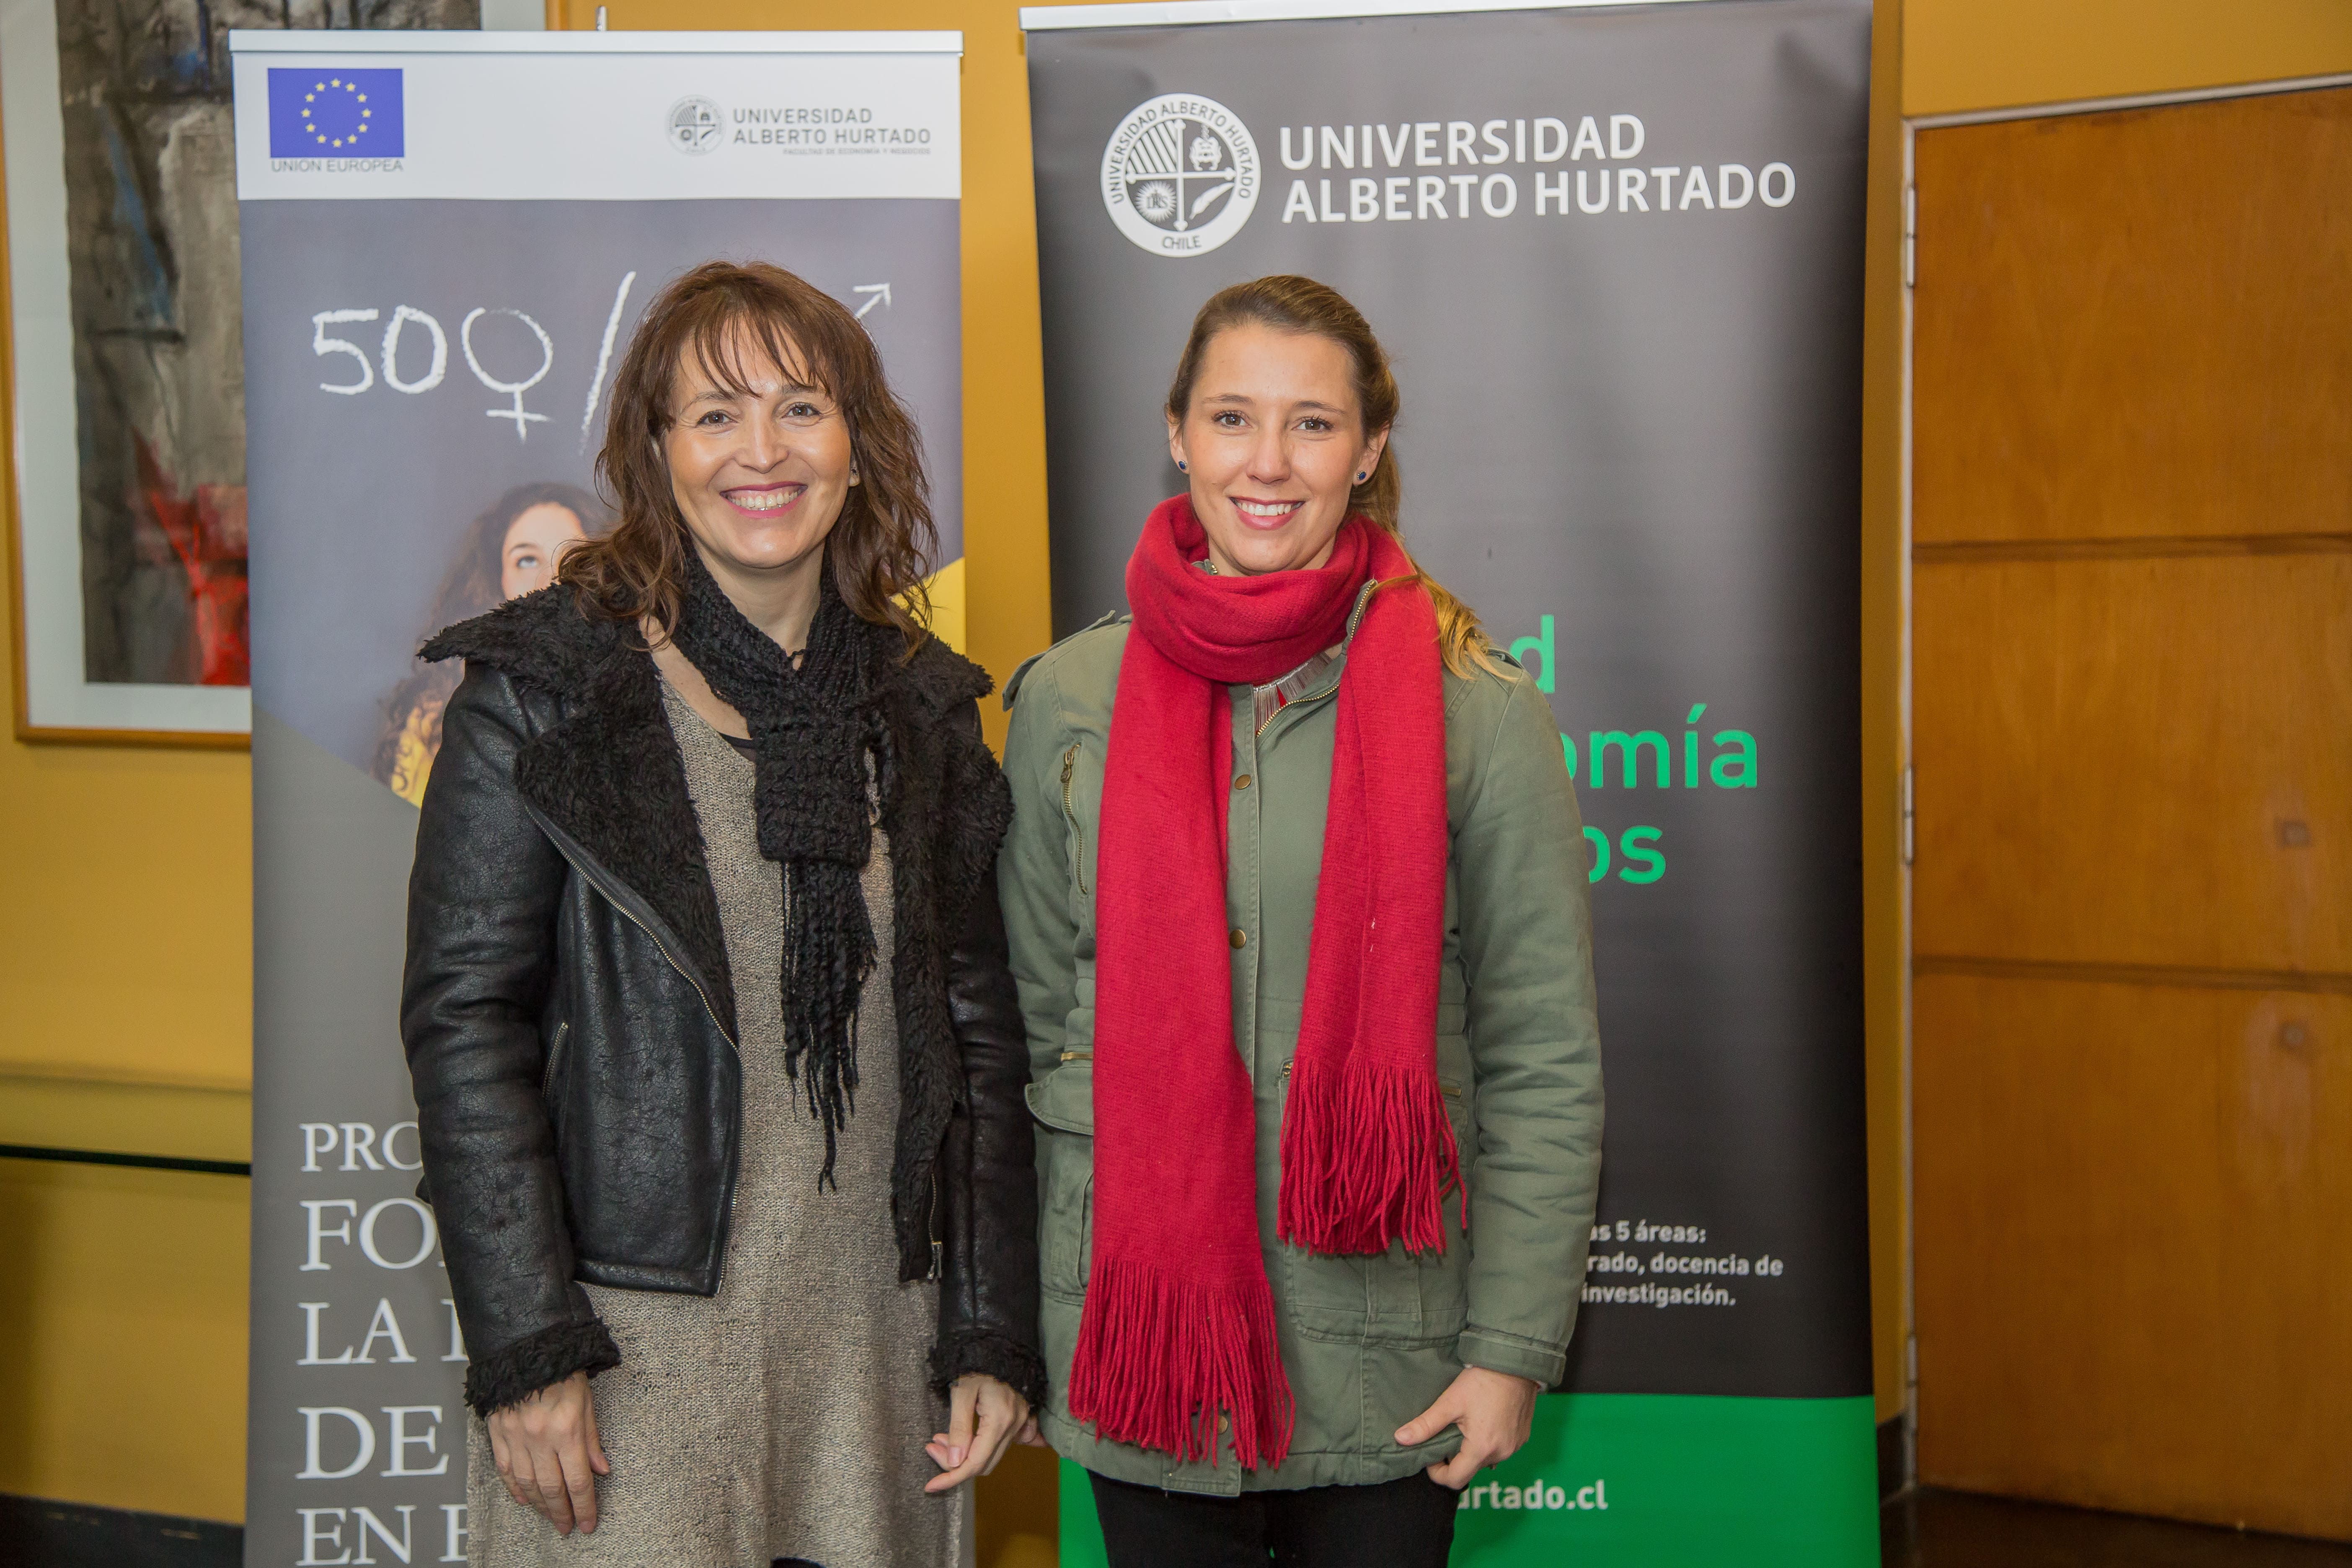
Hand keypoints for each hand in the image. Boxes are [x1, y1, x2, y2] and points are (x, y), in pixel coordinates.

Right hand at [486, 1371, 608, 1533]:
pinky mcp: (498, 1433)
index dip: (584, 1507)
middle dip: (562, 1512)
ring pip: (528, 1484)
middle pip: (552, 1488)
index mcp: (567, 1429)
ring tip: (551, 1516)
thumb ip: (592, 1439)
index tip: (589, 1524)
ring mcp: (516, 1437)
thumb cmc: (562, 1370)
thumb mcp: (587, 1400)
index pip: (578, 1480)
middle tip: (568, 1527)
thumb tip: (601, 1470)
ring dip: (540, 1505)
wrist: (525, 1348)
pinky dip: (515, 1489)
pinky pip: (506, 1470)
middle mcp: (540, 1438)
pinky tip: (525, 1500)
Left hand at [924, 1373, 1031, 1492]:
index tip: (930, 1486)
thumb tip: (954, 1462)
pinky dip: (977, 1447)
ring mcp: (1019, 1423)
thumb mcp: (961, 1392)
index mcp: (999, 1420)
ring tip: (941, 1439)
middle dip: (954, 1464)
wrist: (999, 1342)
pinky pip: (998, 1445)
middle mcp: (1013, 1426)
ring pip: (990, 1455)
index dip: (951, 1478)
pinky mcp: (1018, 1419)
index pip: (975, 1463)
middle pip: (983, 1464)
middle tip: (932, 1446)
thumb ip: (959, 1428)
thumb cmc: (978, 1362)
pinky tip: (962, 1437)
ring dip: (964, 1454)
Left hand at [1395, 1366, 1540, 1489]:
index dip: (1438, 1472)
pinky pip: (1500, 1449)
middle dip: (1454, 1459)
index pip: (1456, 1480)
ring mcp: (1514, 1447)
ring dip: (1472, 1451)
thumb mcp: (1450, 1402)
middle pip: (1471, 1470)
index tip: (1431, 1455)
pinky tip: (1482, 1423)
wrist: (1514, 1362)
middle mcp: (1501, 1453)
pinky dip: (1488, 1443)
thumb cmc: (1482, 1381)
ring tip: (1463, 1428)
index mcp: (1482, 1448)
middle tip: (1445, 1436)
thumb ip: (1426, 1424)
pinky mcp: (1522, 1438)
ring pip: (1486, 1460)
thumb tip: (1401, 1438)